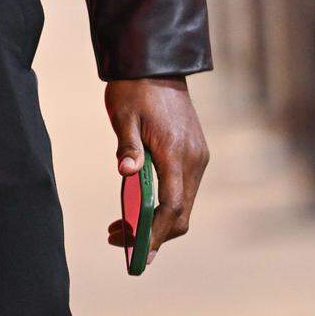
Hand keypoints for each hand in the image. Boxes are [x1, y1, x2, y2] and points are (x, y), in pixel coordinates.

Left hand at [105, 75, 208, 265]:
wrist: (156, 63)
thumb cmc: (135, 88)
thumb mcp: (124, 115)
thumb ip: (127, 146)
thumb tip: (126, 174)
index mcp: (175, 151)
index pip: (171, 206)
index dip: (155, 233)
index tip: (135, 252)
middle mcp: (193, 159)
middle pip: (180, 213)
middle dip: (152, 234)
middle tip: (117, 239)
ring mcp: (197, 156)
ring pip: (182, 204)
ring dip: (156, 220)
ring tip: (121, 225)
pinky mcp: (195, 152)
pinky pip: (182, 189)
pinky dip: (164, 204)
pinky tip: (139, 204)